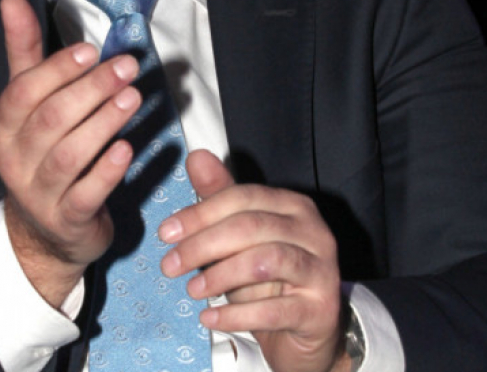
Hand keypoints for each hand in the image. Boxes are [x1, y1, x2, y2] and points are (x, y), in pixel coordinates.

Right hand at [0, 0, 142, 306]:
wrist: (44, 232)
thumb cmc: (41, 154)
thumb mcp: (29, 105)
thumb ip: (24, 53)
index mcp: (2, 128)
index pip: (23, 92)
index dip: (57, 70)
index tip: (92, 50)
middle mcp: (13, 161)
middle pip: (50, 119)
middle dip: (90, 90)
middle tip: (127, 67)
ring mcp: (38, 194)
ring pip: (68, 155)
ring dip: (102, 123)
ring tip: (133, 99)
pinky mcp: (67, 220)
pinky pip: (85, 195)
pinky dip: (106, 171)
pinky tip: (126, 149)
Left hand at [159, 150, 349, 371]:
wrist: (308, 329)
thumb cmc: (271, 277)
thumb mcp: (242, 236)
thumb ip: (220, 197)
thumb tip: (196, 157)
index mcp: (294, 206)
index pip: (243, 198)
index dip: (200, 213)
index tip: (165, 233)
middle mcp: (314, 232)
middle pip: (251, 227)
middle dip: (202, 245)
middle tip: (169, 265)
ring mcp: (321, 271)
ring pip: (264, 262)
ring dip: (219, 276)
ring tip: (192, 290)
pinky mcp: (320, 310)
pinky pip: (273, 310)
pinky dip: (235, 315)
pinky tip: (208, 318)